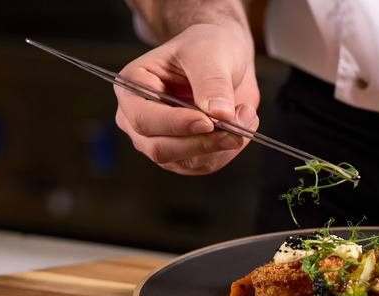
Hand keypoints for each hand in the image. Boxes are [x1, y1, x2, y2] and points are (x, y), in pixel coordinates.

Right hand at [114, 23, 259, 174]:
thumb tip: (219, 113)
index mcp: (132, 88)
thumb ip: (212, 81)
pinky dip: (228, 150)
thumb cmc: (207, 48)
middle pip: (160, 148)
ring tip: (246, 116)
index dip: (175, 124)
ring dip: (221, 146)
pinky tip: (242, 126)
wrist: (225, 60)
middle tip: (236, 129)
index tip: (207, 121)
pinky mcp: (186, 155)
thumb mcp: (209, 52)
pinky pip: (206, 165)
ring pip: (186, 162)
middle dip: (202, 142)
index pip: (143, 118)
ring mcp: (161, 141)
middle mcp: (139, 119)